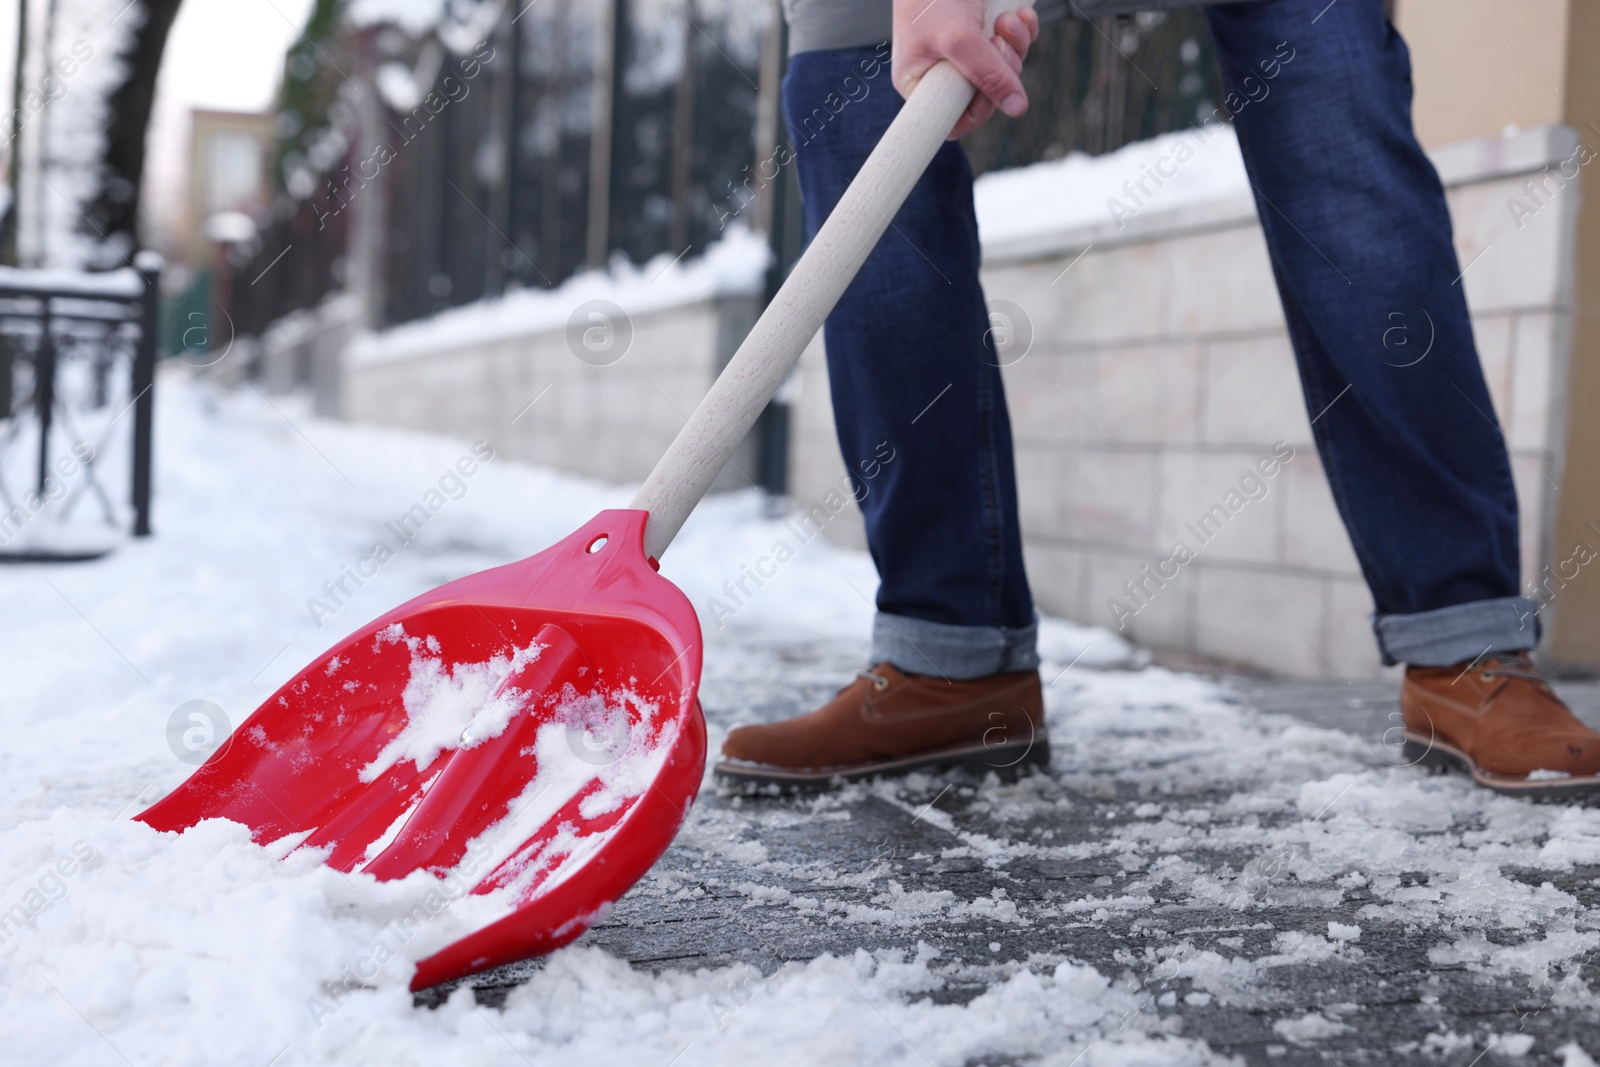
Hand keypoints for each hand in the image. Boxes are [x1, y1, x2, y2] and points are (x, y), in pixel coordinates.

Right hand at [892, 0, 1039, 138]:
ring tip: (1005, 22)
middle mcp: (942, 73)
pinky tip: (1019, 15)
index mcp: (919, 83)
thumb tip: (1015, 108)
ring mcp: (966, 55)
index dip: (977, 112)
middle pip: (987, 96)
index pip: (952, 122)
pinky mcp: (985, 36)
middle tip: (998, 43)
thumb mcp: (958, 38)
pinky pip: (1015, 48)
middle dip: (1002, 70)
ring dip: (1016, 47)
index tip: (986, 93)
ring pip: (1006, 71)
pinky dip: (1023, 32)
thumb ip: (987, 74)